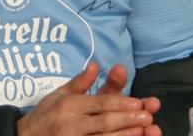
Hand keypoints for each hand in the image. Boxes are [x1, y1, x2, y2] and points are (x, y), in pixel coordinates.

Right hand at [16, 62, 160, 135]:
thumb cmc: (45, 115)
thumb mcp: (59, 94)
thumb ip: (80, 82)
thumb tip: (95, 65)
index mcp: (69, 105)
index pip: (99, 103)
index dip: (120, 102)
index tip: (139, 103)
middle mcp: (70, 124)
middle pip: (103, 122)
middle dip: (127, 119)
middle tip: (147, 117)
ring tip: (141, 131)